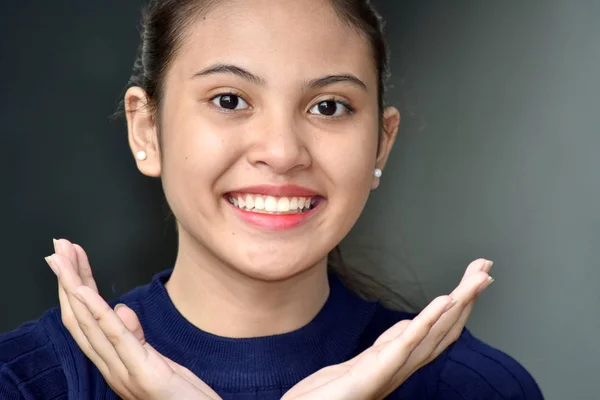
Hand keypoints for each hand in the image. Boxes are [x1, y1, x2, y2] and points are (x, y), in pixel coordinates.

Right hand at [46, 239, 221, 399]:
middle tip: (57, 249)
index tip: (68, 261)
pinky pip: (115, 337)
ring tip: (63, 258)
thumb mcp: (157, 361)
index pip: (86, 322)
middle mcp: (111, 368)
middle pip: (80, 319)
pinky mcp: (142, 372)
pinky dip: (96, 311)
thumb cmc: (181, 395)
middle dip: (66, 281)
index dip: (73, 290)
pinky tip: (83, 289)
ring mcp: (123, 372)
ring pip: (89, 323)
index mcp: (114, 363)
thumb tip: (121, 309)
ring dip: (74, 286)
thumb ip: (137, 337)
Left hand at [281, 258, 493, 399]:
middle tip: (486, 266)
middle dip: (469, 293)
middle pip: (449, 324)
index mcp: (414, 355)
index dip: (465, 301)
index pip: (446, 325)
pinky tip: (446, 299)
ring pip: (438, 329)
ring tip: (479, 278)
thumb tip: (417, 322)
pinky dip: (430, 318)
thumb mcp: (382, 351)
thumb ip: (400, 338)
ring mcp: (400, 363)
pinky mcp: (384, 364)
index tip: (479, 275)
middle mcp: (414, 360)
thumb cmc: (351, 381)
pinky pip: (411, 339)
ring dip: (461, 301)